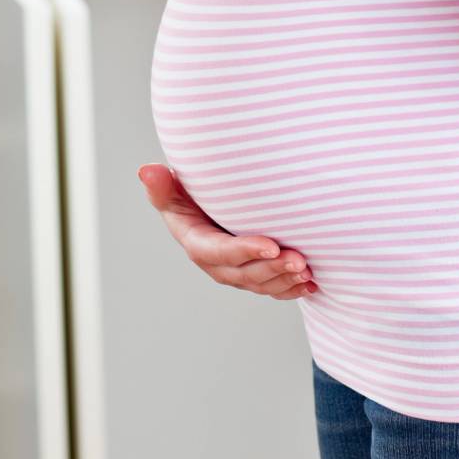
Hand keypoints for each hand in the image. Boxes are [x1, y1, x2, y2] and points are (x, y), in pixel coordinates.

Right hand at [138, 164, 317, 299]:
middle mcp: (216, 264)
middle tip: (300, 260)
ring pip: (261, 284)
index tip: (272, 245)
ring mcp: (236, 272)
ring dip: (285, 280)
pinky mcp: (253, 275)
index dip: (245, 251)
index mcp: (197, 244)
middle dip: (273, 269)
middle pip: (244, 274)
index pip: (220, 252)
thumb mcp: (173, 189)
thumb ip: (162, 184)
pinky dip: (292, 289)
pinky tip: (312, 284)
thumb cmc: (188, 193)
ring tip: (308, 271)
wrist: (205, 208)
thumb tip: (146, 169)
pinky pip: (272, 288)